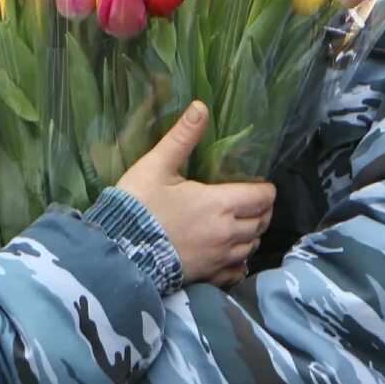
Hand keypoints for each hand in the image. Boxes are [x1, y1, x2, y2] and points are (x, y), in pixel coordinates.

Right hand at [117, 102, 274, 286]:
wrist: (119, 251)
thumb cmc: (138, 206)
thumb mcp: (157, 166)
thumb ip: (182, 137)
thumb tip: (200, 107)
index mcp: (220, 204)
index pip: (261, 197)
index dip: (265, 189)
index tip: (259, 185)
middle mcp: (227, 233)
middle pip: (261, 222)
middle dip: (261, 211)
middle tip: (252, 202)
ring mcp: (219, 258)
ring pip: (251, 246)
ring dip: (251, 234)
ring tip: (241, 224)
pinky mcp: (208, 276)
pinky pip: (237, 272)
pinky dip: (240, 262)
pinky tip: (231, 255)